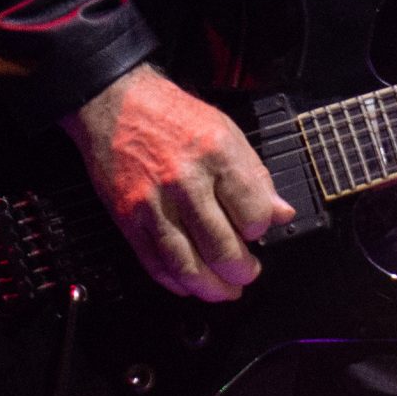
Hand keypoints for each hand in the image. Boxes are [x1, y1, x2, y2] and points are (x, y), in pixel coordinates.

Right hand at [59, 64, 293, 301]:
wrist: (115, 104)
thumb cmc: (173, 115)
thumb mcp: (227, 131)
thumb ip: (255, 175)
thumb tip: (281, 213)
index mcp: (217, 155)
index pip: (253, 212)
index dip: (262, 228)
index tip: (260, 229)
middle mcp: (185, 182)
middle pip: (220, 246)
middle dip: (241, 270)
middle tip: (248, 273)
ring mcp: (153, 204)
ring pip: (186, 264)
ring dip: (210, 288)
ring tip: (225, 291)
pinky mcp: (128, 218)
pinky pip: (154, 262)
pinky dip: (174, 281)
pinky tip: (189, 284)